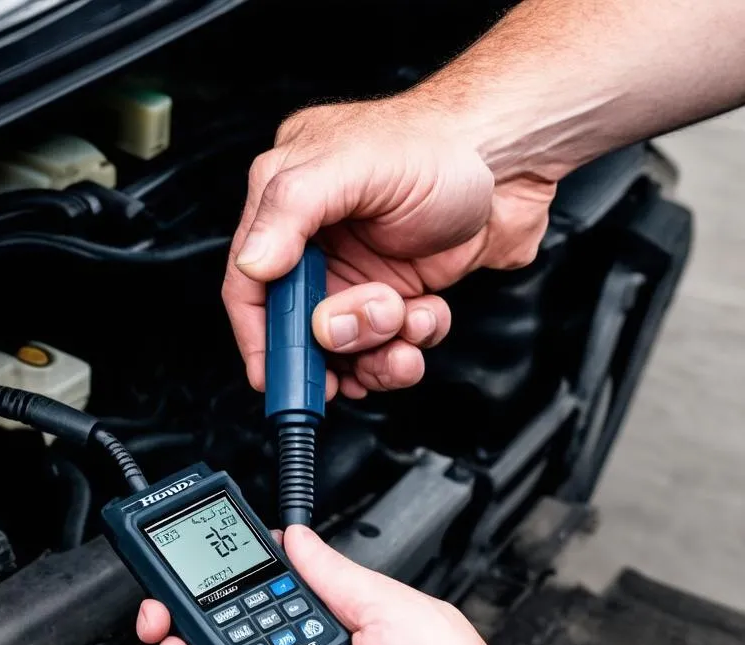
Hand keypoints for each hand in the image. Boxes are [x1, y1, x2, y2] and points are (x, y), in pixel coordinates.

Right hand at [224, 94, 556, 399]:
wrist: (517, 160)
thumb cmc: (442, 144)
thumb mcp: (356, 164)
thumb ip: (292, 210)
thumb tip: (252, 264)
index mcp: (288, 202)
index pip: (250, 283)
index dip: (258, 335)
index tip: (271, 377)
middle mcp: (318, 242)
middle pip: (300, 326)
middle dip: (335, 341)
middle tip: (371, 327)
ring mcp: (359, 273)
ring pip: (346, 346)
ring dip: (376, 351)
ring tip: (406, 320)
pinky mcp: (398, 294)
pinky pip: (389, 346)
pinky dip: (408, 345)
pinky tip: (427, 313)